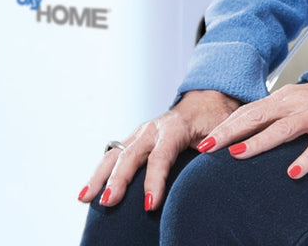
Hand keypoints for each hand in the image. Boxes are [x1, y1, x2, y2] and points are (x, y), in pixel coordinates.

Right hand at [78, 89, 239, 211]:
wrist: (207, 101)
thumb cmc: (216, 119)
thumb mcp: (223, 130)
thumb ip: (218, 144)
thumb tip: (215, 160)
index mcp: (176, 128)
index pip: (161, 156)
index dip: (155, 180)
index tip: (150, 205)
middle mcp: (154, 128)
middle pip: (132, 155)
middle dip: (118, 180)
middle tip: (108, 203)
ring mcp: (142, 133)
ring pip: (116, 153)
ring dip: (99, 176)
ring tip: (84, 198)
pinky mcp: (135, 139)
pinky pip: (113, 155)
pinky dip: (99, 172)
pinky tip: (87, 192)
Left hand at [198, 66, 307, 178]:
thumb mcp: (307, 102)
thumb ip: (284, 115)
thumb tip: (255, 132)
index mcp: (289, 96)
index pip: (251, 110)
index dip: (226, 124)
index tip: (203, 139)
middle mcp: (300, 101)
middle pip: (259, 116)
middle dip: (230, 131)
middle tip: (206, 146)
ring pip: (284, 127)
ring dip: (259, 141)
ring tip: (237, 155)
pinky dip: (307, 158)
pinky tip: (294, 173)